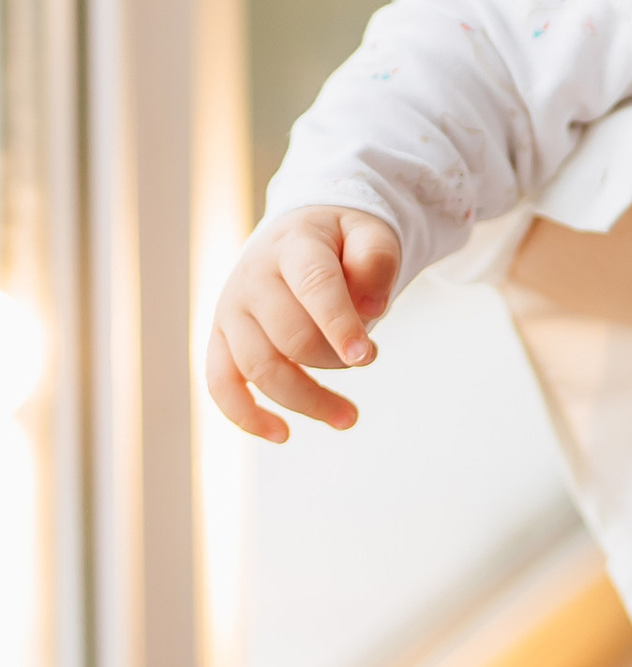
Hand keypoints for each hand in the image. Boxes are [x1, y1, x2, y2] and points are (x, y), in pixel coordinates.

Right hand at [206, 206, 402, 443]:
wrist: (295, 235)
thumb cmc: (340, 241)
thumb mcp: (370, 233)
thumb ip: (377, 260)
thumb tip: (371, 308)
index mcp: (294, 246)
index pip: (315, 286)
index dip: (340, 324)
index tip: (366, 357)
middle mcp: (253, 278)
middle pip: (289, 335)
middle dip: (334, 360)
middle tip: (369, 358)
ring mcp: (230, 310)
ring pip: (259, 368)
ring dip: (306, 400)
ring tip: (348, 418)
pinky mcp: (220, 339)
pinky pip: (220, 384)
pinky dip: (245, 415)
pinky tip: (282, 434)